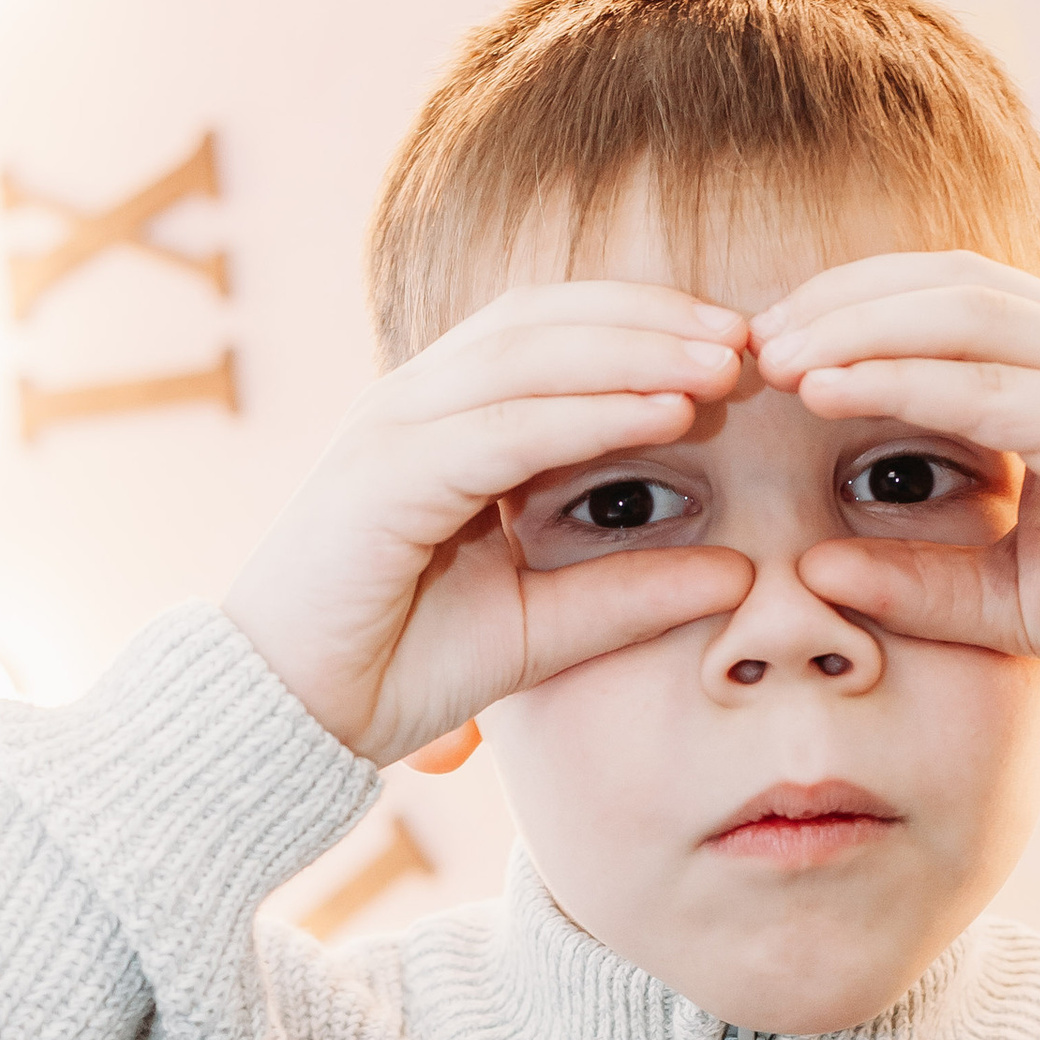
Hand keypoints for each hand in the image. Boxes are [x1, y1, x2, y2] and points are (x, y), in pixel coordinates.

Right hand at [222, 285, 754, 763]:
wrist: (289, 720)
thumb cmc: (398, 667)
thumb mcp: (544, 626)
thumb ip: (630, 593)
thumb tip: (739, 572)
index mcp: (444, 421)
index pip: (550, 334)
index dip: (645, 325)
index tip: (739, 348)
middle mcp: (413, 406)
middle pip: (544, 320)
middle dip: (653, 319)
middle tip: (750, 337)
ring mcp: (391, 432)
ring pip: (527, 356)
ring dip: (635, 349)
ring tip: (722, 363)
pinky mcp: (382, 477)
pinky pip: (503, 428)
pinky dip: (589, 412)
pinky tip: (663, 412)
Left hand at [753, 256, 1039, 687]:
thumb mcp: (1011, 595)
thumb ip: (922, 581)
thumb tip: (816, 572)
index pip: (945, 295)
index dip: (851, 305)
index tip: (767, 348)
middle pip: (943, 280)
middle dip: (838, 298)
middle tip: (750, 339)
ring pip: (962, 310)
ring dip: (859, 324)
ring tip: (777, 357)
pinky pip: (994, 384)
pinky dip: (905, 379)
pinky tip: (835, 391)